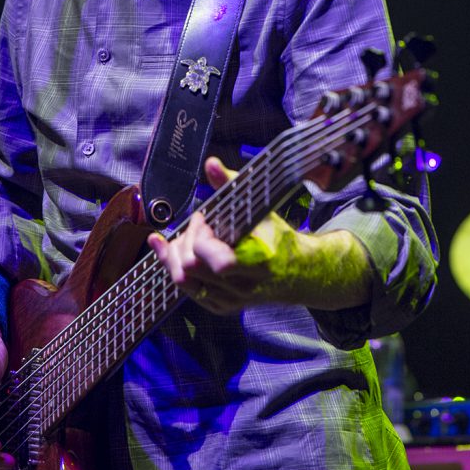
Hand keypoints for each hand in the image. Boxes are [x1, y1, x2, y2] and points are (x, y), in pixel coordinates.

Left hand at [148, 156, 371, 312]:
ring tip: (183, 235)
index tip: (205, 218)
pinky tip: (172, 248)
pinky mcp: (220, 306)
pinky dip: (175, 266)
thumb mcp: (260, 209)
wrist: (297, 273)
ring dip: (175, 253)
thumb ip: (231, 184)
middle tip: (197, 224)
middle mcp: (242, 286)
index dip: (201, 236)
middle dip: (186, 240)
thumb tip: (211, 164)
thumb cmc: (277, 239)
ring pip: (183, 280)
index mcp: (257, 262)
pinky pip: (187, 289)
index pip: (216, 260)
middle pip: (191, 268)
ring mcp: (230, 299)